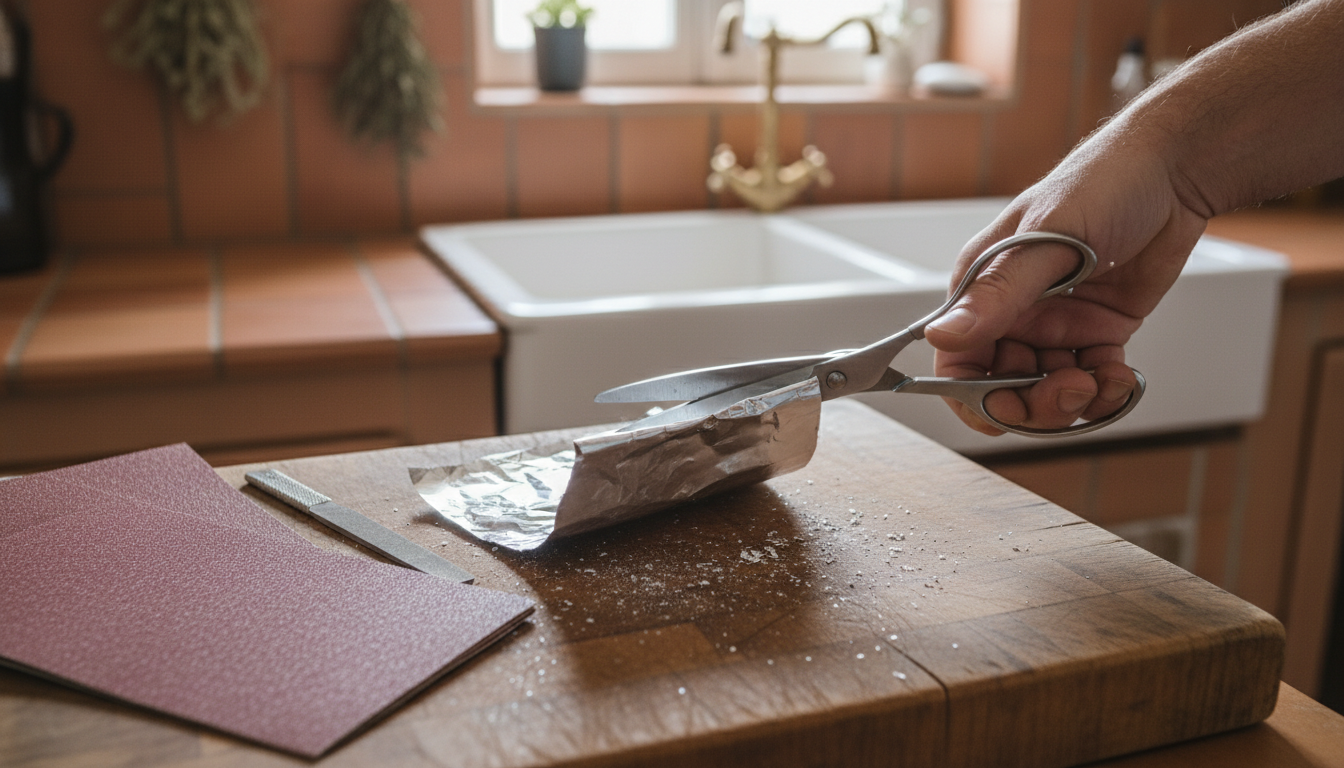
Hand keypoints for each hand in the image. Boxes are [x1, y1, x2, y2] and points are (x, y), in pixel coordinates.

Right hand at [924, 134, 1208, 435]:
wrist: (1172, 170)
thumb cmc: (1102, 184)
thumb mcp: (1046, 241)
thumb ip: (997, 294)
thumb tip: (941, 336)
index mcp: (982, 287)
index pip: (957, 359)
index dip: (973, 396)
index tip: (1002, 413)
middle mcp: (1013, 312)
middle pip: (1003, 387)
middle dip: (1033, 403)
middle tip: (1068, 390)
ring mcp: (1055, 324)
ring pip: (1047, 391)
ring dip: (1073, 401)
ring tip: (1101, 382)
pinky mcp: (1096, 331)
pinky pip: (1091, 380)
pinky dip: (1106, 391)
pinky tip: (1122, 377)